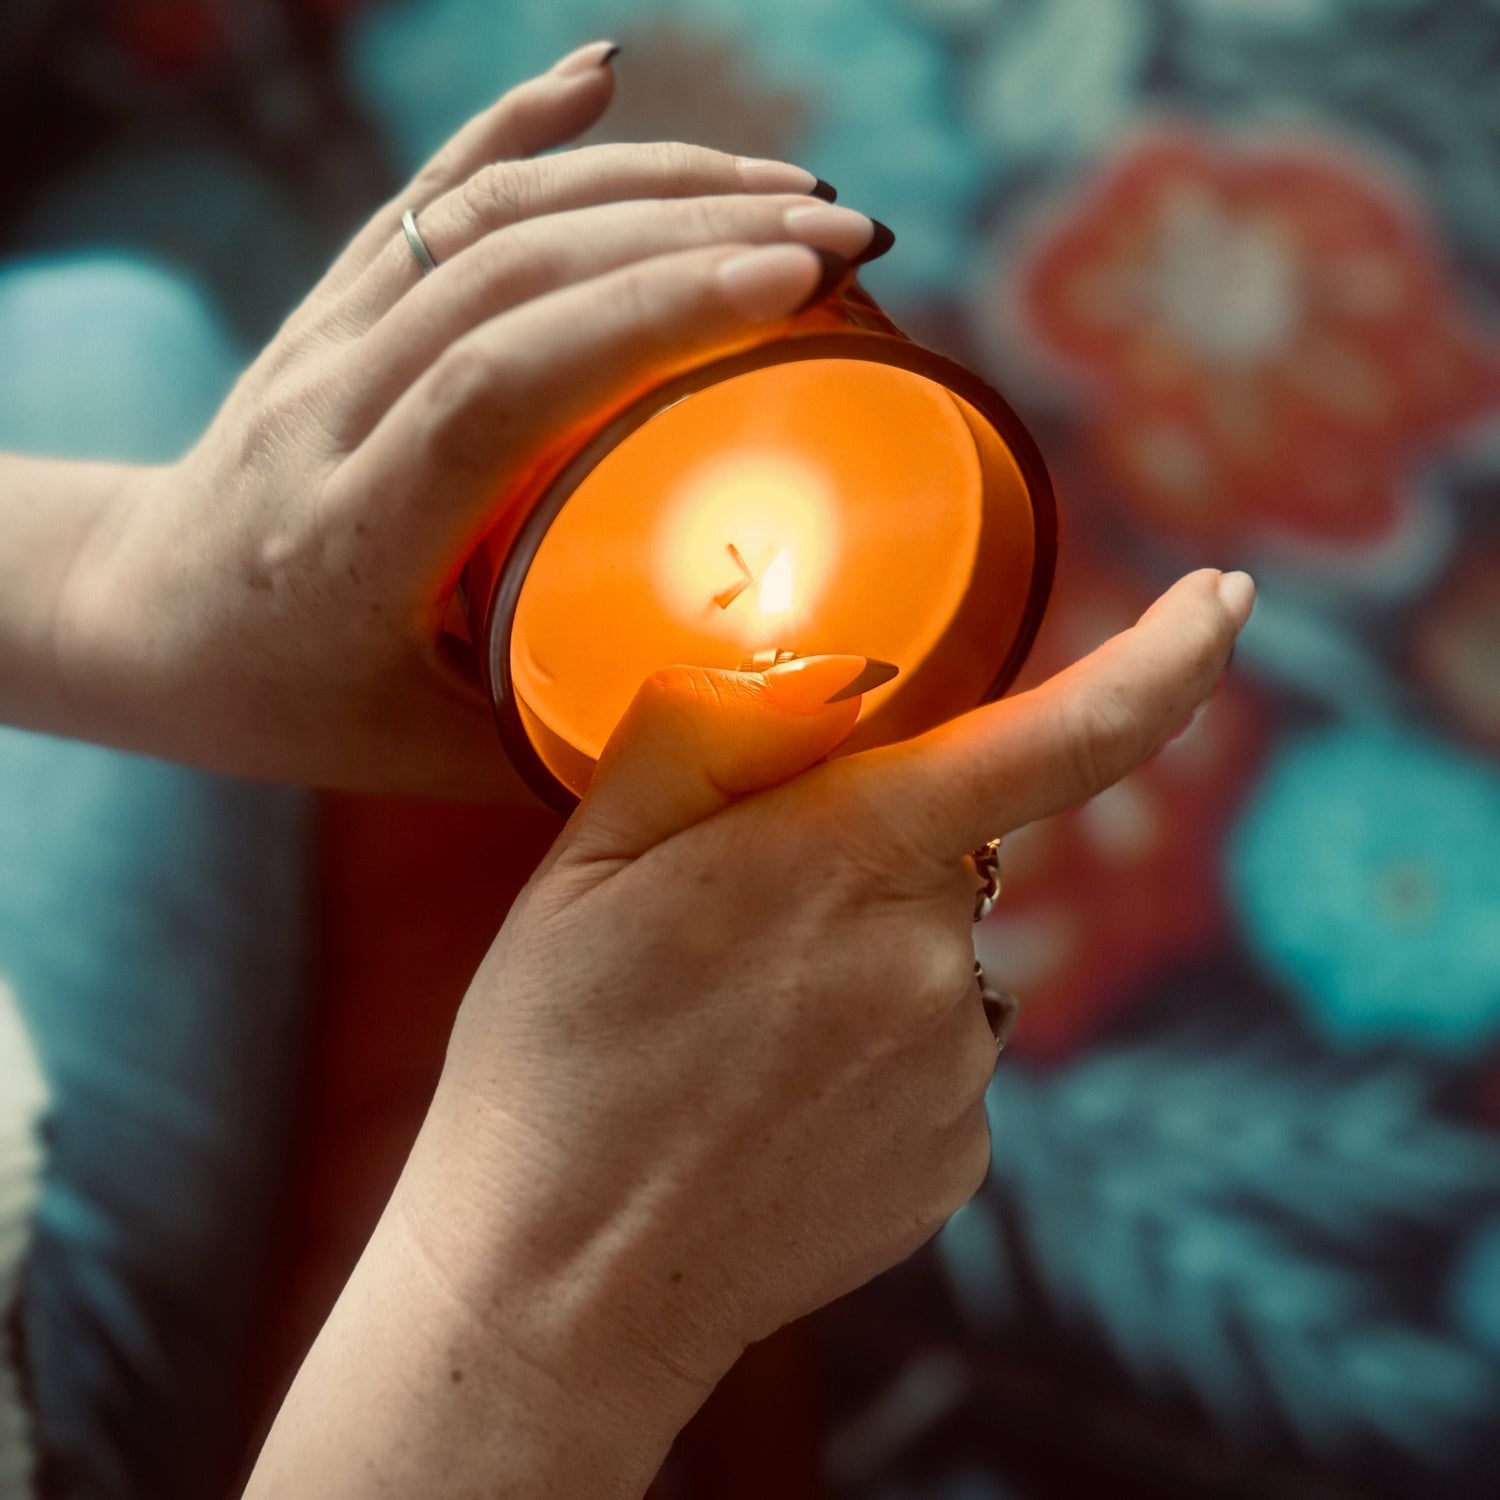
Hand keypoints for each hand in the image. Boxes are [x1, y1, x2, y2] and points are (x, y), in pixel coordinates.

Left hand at [58, 41, 878, 794]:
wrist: (139, 621)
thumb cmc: (294, 707)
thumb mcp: (435, 757)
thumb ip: (579, 735)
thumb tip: (753, 716)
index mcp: (346, 539)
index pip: (499, 386)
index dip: (649, 316)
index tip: (794, 287)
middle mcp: (324, 410)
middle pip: (508, 274)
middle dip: (687, 232)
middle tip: (842, 237)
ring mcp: (321, 337)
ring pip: (482, 218)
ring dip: (643, 181)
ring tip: (783, 190)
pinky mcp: (332, 300)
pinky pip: (427, 194)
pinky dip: (521, 122)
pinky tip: (602, 76)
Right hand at [395, 569, 1255, 1425]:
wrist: (558, 1283)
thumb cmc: (552, 1055)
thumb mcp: (587, 854)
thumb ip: (713, 728)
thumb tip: (829, 674)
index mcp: (847, 857)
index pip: (1060, 736)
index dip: (1168, 656)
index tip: (1225, 598)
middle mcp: (931, 960)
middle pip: (950, 850)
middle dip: (862, 856)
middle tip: (725, 934)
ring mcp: (956, 1072)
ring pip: (935, 956)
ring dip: (860, 963)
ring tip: (733, 1040)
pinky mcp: (960, 1161)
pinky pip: (936, 1058)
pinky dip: (870, 1057)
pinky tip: (772, 1103)